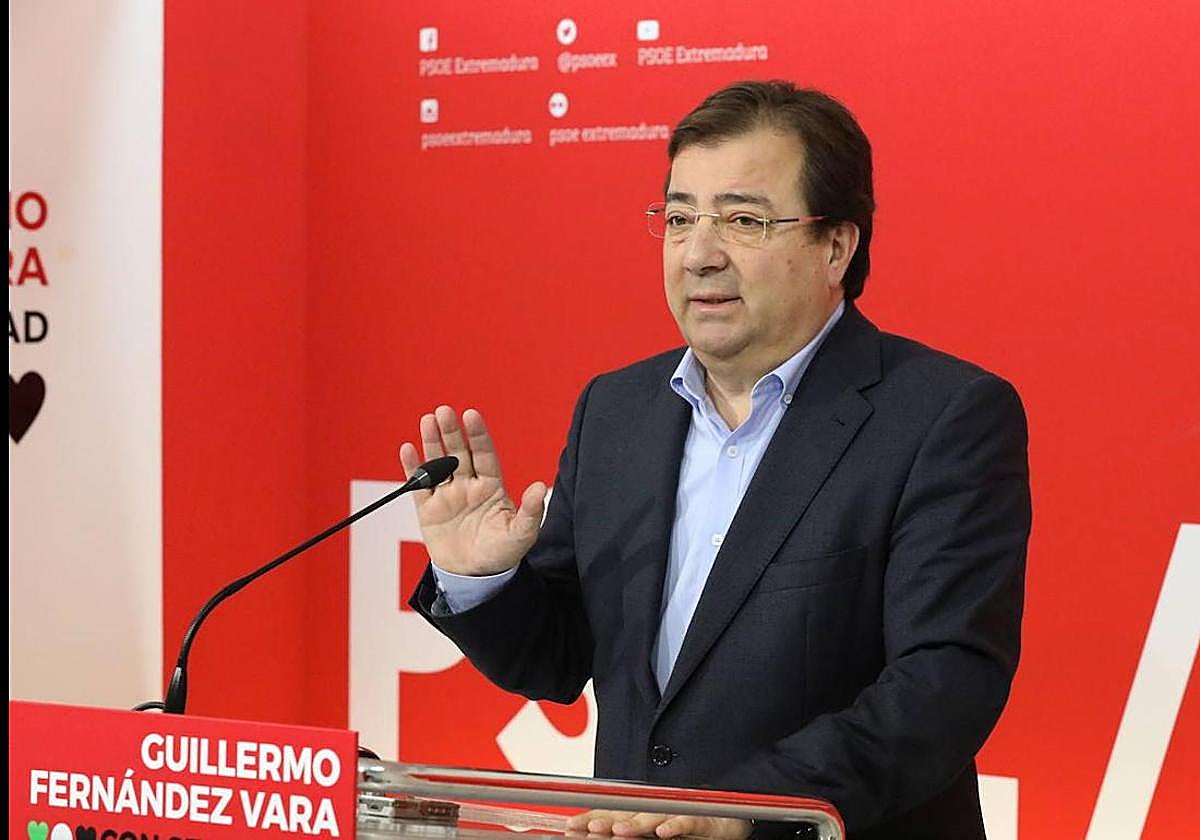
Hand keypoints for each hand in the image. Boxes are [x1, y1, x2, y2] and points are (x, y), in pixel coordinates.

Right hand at [399, 405, 546, 575]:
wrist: (475, 578)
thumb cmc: (501, 553)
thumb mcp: (521, 534)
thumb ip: (529, 511)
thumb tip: (539, 486)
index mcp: (491, 487)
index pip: (484, 454)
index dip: (478, 435)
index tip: (471, 415)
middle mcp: (468, 486)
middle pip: (458, 453)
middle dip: (452, 432)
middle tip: (444, 411)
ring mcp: (447, 496)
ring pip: (438, 463)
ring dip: (432, 442)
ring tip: (428, 421)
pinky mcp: (428, 510)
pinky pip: (418, 486)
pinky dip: (412, 468)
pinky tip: (408, 449)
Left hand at [566, 811, 750, 839]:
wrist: (731, 819)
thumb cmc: (693, 825)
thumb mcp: (658, 827)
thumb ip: (631, 828)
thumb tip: (602, 833)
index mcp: (643, 815)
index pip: (612, 816)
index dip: (592, 819)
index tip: (571, 826)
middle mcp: (658, 812)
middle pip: (628, 815)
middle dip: (607, 820)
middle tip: (589, 828)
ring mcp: (679, 815)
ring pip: (655, 817)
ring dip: (636, 825)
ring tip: (620, 832)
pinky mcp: (703, 820)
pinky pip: (688, 823)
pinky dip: (675, 826)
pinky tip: (664, 832)